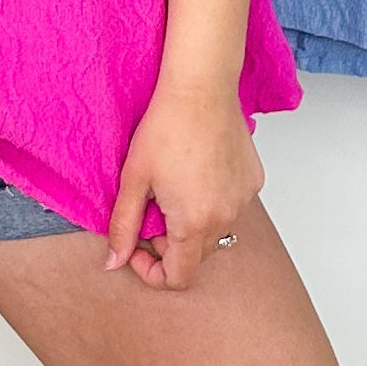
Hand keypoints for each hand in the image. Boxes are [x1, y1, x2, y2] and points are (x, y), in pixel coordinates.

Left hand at [104, 79, 263, 289]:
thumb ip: (123, 227)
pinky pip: (231, 206)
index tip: (136, 245)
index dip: (151, 271)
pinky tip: (197, 171)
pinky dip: (213, 201)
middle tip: (151, 207)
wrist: (200, 88)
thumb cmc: (166, 127)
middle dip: (168, 243)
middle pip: (195, 255)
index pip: (178, 278)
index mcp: (193, 224)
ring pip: (214, 230)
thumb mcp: (134, 179)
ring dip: (191, 222)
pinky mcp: (253, 181)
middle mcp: (225, 218)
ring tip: (173, 185)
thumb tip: (113, 262)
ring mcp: (243, 200)